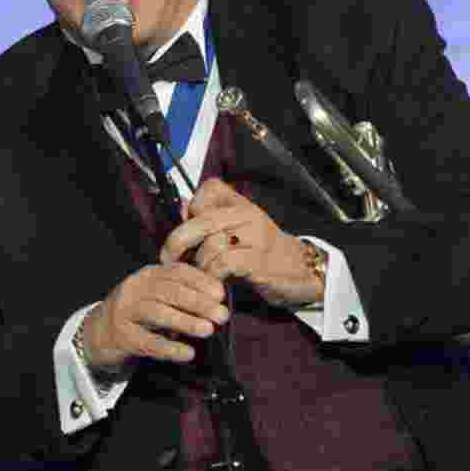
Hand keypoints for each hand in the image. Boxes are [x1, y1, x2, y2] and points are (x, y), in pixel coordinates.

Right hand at [80, 263, 229, 369]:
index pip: (176, 272)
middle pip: (169, 291)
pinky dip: (169, 348)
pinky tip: (188, 353)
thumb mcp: (157, 295)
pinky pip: (148, 342)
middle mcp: (135, 288)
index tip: (221, 293)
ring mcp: (125, 312)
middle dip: (198, 302)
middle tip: (222, 314)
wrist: (100, 332)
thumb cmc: (140, 312)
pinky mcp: (122, 337)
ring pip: (157, 313)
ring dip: (185, 321)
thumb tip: (218, 298)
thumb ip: (182, 292)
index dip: (200, 281)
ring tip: (208, 330)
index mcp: (149, 274)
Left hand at [161, 178, 323, 307]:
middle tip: (167, 256)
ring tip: (199, 273)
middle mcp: (249, 215)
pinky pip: (223, 263)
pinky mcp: (259, 261)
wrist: (302, 271)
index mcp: (242, 204)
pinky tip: (214, 281)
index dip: (192, 207)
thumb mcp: (239, 230)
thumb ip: (211, 219)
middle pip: (203, 219)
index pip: (210, 188)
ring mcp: (256, 237)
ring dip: (198, 263)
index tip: (187, 225)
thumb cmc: (263, 252)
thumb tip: (182, 207)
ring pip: (211, 243)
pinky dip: (212, 274)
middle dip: (178, 239)